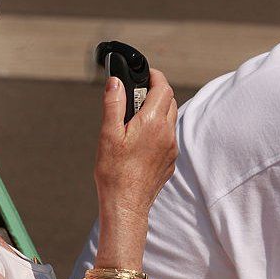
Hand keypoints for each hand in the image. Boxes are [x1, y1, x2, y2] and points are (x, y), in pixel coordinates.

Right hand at [93, 68, 177, 218]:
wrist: (126, 204)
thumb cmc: (115, 172)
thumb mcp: (108, 134)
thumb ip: (114, 104)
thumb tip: (116, 82)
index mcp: (153, 123)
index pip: (163, 88)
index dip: (154, 77)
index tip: (145, 74)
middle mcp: (167, 133)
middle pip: (169, 101)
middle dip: (155, 92)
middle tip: (134, 97)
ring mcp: (171, 148)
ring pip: (170, 119)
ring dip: (157, 111)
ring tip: (134, 119)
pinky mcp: (170, 161)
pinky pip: (168, 137)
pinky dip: (158, 130)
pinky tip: (139, 141)